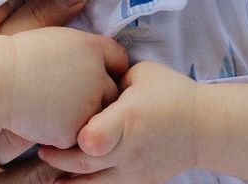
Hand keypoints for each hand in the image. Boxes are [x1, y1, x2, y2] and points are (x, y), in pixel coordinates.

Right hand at [8, 26, 133, 149]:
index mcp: (92, 48)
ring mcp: (88, 106)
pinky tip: (42, 123)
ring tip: (54, 109)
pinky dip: (62, 134)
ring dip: (83, 117)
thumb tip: (86, 24)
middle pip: (113, 92)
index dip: (108, 67)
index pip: (118, 59)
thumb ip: (79, 41)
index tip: (98, 73)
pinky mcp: (74, 131)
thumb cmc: (14, 58)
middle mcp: (97, 76)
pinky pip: (75, 136)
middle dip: (99, 96)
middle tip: (72, 98)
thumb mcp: (51, 35)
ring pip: (96, 117)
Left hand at [35, 61, 200, 182]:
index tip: (63, 130)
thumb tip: (85, 82)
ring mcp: (132, 170)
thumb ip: (111, 80)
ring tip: (51, 170)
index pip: (96, 138)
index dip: (78, 137)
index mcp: (128, 118)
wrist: (204, 127)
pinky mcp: (137, 182)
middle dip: (57, 157)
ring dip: (66, 178)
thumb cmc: (172, 93)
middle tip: (43, 146)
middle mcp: (128, 149)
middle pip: (82, 163)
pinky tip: (71, 179)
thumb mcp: (141, 74)